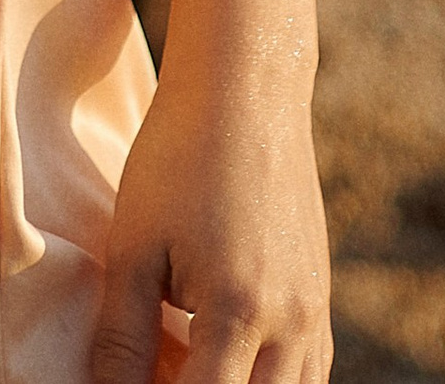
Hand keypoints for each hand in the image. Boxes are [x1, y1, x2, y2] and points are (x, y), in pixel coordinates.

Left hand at [90, 47, 329, 383]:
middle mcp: (293, 323)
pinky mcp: (321, 299)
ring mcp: (316, 313)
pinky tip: (228, 364)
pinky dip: (269, 383)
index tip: (133, 382)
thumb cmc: (179, 158)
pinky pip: (309, 373)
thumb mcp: (134, 246)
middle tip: (160, 370)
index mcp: (240, 311)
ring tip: (189, 366)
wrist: (244, 90)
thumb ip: (122, 337)